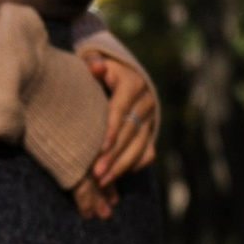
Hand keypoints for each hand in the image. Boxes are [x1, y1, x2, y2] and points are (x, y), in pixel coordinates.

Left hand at [75, 36, 159, 207]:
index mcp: (132, 82)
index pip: (121, 109)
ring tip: (102, 181)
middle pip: (130, 131)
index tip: (99, 148)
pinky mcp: (151, 131)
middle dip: (113, 154)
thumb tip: (97, 67)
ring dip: (121, 166)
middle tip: (96, 174)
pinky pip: (146, 153)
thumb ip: (92, 63)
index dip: (111, 129)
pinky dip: (132, 165)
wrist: (117, 74)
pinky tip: (115, 177)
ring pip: (140, 145)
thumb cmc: (96, 70)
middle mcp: (146, 101)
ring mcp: (151, 118)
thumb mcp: (92, 62)